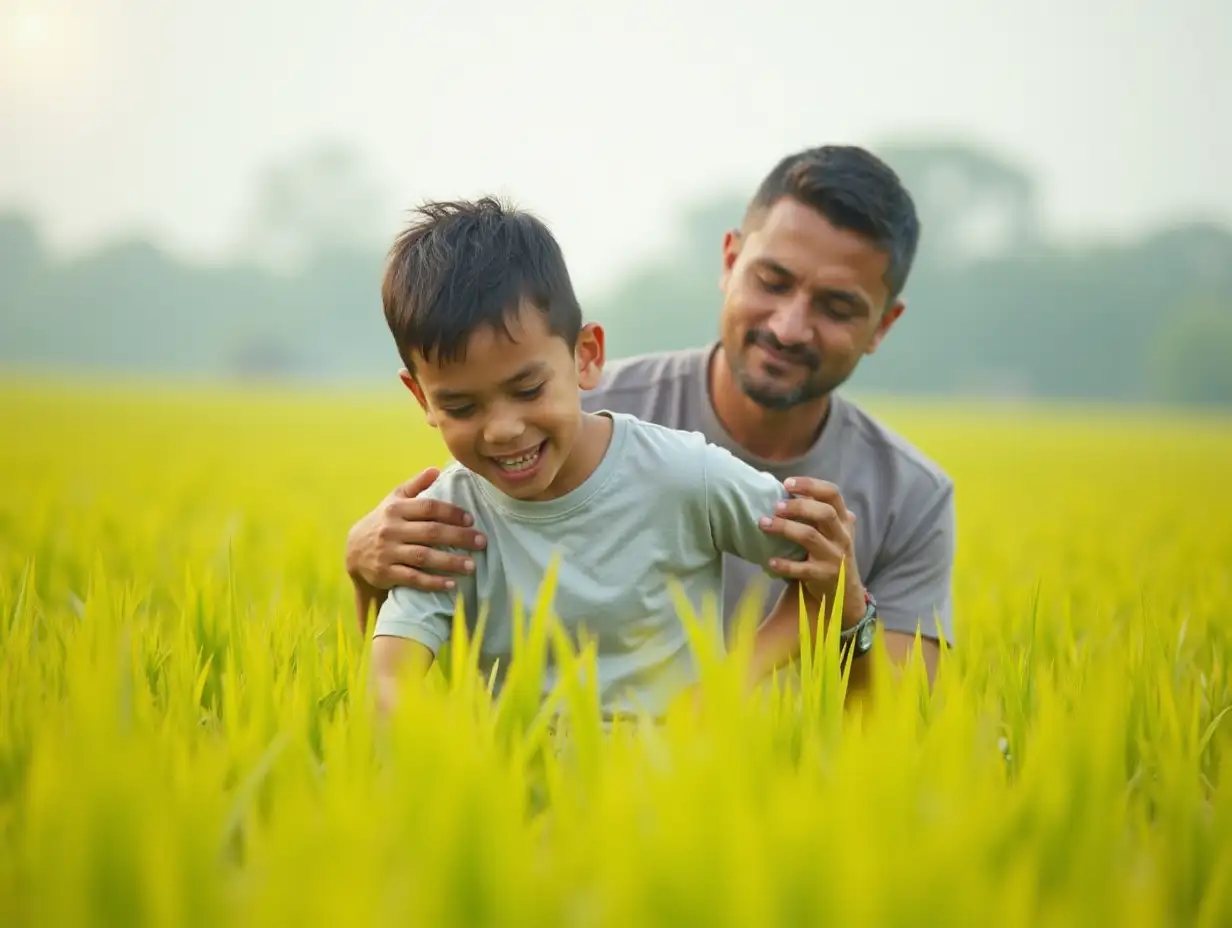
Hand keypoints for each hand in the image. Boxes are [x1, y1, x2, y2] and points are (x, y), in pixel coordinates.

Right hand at [345, 467, 486, 594]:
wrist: (354, 551)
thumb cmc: (383, 521)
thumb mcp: (394, 500)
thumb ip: (415, 485)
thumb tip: (436, 469)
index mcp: (396, 509)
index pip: (428, 508)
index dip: (451, 512)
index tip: (471, 519)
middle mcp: (392, 529)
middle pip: (431, 532)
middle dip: (459, 537)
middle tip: (481, 542)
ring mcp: (388, 552)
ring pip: (423, 556)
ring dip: (450, 562)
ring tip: (472, 566)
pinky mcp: (386, 573)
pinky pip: (413, 578)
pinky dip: (433, 582)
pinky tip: (452, 584)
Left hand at [759, 477, 865, 627]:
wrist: (843, 590)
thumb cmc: (830, 551)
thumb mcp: (832, 530)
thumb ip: (816, 511)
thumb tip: (782, 491)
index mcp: (843, 519)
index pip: (833, 494)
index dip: (811, 485)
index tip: (787, 483)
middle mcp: (842, 536)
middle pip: (824, 513)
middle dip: (798, 506)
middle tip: (775, 505)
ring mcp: (834, 556)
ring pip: (810, 537)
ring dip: (785, 528)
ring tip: (764, 523)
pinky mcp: (824, 576)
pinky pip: (802, 569)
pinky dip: (785, 564)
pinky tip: (770, 560)